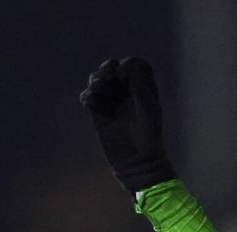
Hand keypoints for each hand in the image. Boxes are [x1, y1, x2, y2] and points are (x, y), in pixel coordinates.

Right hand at [79, 57, 175, 191]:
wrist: (137, 162)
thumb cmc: (148, 137)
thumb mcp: (148, 111)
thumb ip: (141, 88)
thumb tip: (129, 68)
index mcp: (144, 89)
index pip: (136, 65)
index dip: (129, 65)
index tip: (127, 77)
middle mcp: (127, 91)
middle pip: (114, 67)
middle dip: (108, 68)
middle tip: (108, 77)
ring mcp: (112, 100)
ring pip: (98, 79)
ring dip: (95, 79)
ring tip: (97, 89)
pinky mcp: (99, 111)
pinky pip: (88, 96)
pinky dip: (87, 96)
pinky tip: (90, 102)